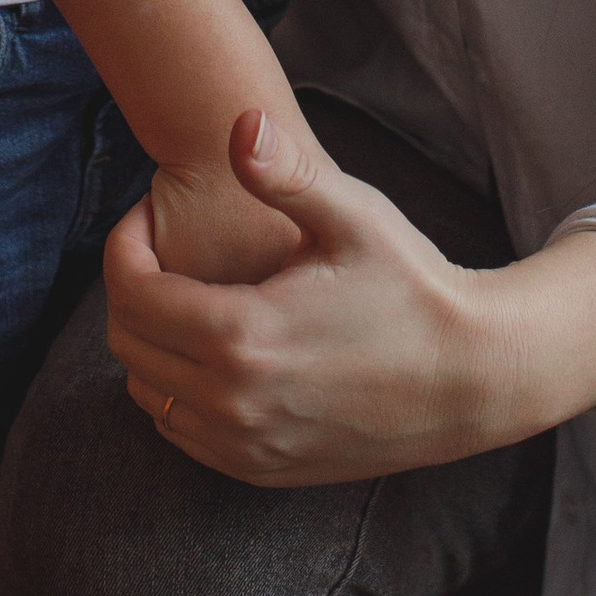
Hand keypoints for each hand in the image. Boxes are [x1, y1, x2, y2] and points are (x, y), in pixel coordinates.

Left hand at [106, 110, 595, 485]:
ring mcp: (246, 446)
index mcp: (243, 335)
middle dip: (129, 287)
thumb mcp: (353, 216)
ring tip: (185, 292)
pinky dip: (175, 388)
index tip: (147, 213)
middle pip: (128, 345)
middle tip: (158, 247)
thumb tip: (239, 125)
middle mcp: (233, 402)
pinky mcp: (262, 470)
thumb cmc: (413, 286)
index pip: (131, 292)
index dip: (124, 243)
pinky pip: (181, 433)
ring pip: (148, 392)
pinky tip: (211, 347)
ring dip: (149, 341)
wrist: (472, 377)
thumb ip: (286, 174)